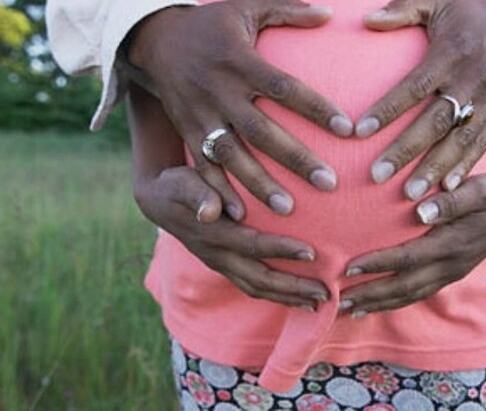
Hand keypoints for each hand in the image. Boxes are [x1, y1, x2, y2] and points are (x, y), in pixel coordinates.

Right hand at [126, 0, 352, 216]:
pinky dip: (218, 190)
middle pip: (261, 130)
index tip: (348, 130)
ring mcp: (200, 114)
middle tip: (329, 182)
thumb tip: (329, 13)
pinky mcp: (186, 130)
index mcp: (239, 60)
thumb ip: (287, 8)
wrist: (156, 38)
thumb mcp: (247, 5)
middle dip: (295, 159)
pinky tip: (240, 215)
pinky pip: (202, 164)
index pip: (284, 88)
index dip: (316, 108)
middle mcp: (220, 90)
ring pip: (231, 155)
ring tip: (288, 210)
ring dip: (259, 184)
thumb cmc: (212, 23)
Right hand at [133, 164, 329, 308]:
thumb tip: (209, 211)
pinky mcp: (225, 266)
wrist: (158, 201)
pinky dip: (277, 295)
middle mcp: (218, 256)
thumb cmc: (177, 184)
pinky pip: (252, 286)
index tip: (312, 253)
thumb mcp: (182, 182)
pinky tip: (300, 298)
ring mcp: (221, 264)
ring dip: (289, 298)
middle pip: (259, 278)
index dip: (281, 250)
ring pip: (257, 288)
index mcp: (213, 235)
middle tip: (326, 292)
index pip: (252, 245)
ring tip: (320, 303)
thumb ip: (198, 193)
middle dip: (293, 288)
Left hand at [339, 173, 485, 316]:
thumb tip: (420, 211)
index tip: (347, 268)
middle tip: (338, 300)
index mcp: (452, 244)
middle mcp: (450, 265)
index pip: (407, 258)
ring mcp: (452, 272)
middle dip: (370, 294)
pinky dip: (395, 301)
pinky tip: (376, 304)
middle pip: (404, 286)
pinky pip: (419, 293)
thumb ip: (451, 201)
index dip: (376, 265)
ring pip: (411, 295)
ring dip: (379, 304)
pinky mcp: (451, 273)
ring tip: (349, 309)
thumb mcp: (479, 189)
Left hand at [358, 0, 485, 198]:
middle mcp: (470, 81)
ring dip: (434, 170)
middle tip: (376, 176)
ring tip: (410, 196)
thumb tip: (365, 19)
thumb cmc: (469, 14)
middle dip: (406, 151)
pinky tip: (446, 192)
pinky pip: (482, 145)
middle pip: (435, 121)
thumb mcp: (437, 0)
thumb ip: (402, 9)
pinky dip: (465, 169)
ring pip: (459, 141)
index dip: (388, 109)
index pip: (415, 85)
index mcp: (450, 54)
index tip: (360, 131)